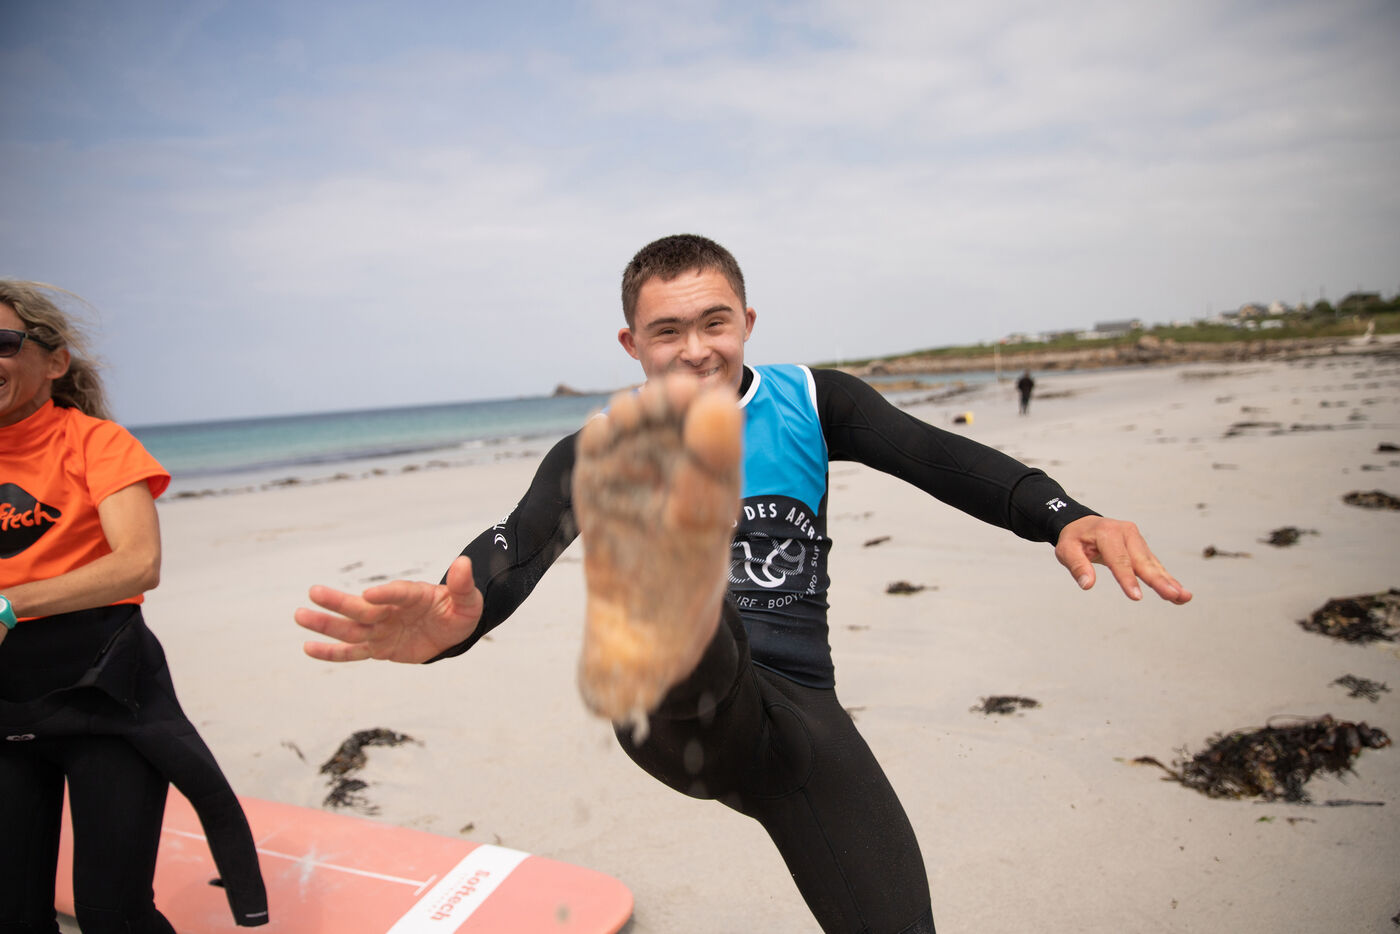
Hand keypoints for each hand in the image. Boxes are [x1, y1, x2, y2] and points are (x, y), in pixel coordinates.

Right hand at [295, 556, 484, 662]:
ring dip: (326, 624)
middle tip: (314, 592)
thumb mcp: (469, 601)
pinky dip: (332, 653)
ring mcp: (382, 629)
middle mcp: (391, 610)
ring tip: (300, 615)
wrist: (452, 629)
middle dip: (339, 602)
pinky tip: (309, 648)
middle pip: (363, 608)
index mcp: (413, 595)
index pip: (398, 593)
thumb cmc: (459, 611)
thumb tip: (466, 563)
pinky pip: (353, 652)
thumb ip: (463, 585)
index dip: (386, 593)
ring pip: (350, 629)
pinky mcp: (378, 648)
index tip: (369, 594)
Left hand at [1054, 516, 1191, 604]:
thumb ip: (1077, 566)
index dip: (1127, 579)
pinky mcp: (1142, 548)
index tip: (1136, 596)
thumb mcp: (1066, 550)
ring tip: (1184, 597)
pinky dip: (1167, 579)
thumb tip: (1087, 584)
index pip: (1118, 560)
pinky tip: (1179, 593)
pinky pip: (1155, 565)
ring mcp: (1137, 540)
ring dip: (1169, 582)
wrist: (1082, 523)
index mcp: (1107, 533)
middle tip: (1174, 596)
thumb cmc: (1074, 538)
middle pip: (1142, 562)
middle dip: (1159, 581)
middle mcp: (1126, 533)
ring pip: (1153, 564)